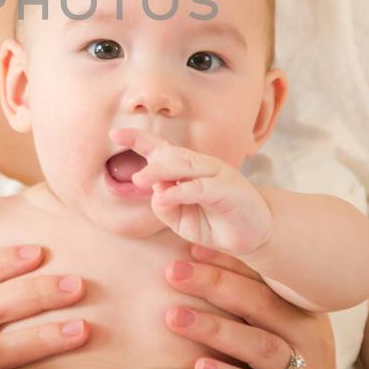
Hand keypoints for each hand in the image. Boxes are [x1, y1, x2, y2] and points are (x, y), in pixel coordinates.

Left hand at [111, 127, 270, 255]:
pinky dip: (181, 191)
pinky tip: (165, 197)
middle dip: (146, 152)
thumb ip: (165, 206)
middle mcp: (201, 166)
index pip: (161, 149)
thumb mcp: (181, 220)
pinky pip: (201, 187)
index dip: (138, 139)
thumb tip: (155, 193)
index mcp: (187, 169)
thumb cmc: (214, 222)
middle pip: (170, 152)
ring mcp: (217, 174)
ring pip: (185, 164)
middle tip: (129, 172)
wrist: (254, 235)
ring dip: (160, 170)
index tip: (114, 133)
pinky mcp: (229, 190)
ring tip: (139, 179)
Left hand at [164, 244, 339, 368]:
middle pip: (260, 304)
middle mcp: (308, 338)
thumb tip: (194, 260)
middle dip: (214, 284)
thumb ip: (248, 303)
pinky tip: (200, 368)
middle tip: (172, 273)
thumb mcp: (279, 332)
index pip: (263, 278)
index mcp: (302, 311)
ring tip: (175, 318)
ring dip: (215, 329)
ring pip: (260, 345)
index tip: (189, 249)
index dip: (227, 261)